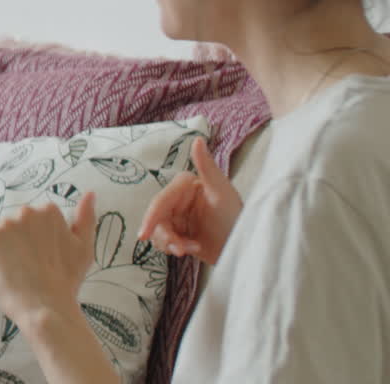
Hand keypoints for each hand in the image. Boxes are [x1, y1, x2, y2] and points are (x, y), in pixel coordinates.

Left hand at [0, 193, 96, 326]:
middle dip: (20, 245)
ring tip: (18, 273)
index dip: (37, 246)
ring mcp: (5, 224)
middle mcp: (25, 212)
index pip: (34, 224)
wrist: (45, 307)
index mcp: (49, 211)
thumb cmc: (66, 281)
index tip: (44, 261)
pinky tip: (4, 274)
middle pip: (15, 228)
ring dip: (4, 253)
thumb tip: (90, 193)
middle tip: (31, 269)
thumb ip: (86, 218)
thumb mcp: (84, 248)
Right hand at [137, 136, 241, 265]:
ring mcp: (177, 217)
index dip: (150, 218)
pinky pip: (164, 241)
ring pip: (158, 231)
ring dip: (171, 243)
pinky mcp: (179, 233)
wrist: (246, 246)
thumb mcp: (222, 191)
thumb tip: (198, 139)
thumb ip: (207, 166)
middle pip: (156, 218)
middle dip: (165, 235)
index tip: (144, 234)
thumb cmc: (237, 216)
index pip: (161, 201)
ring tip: (190, 249)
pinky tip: (192, 248)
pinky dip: (174, 248)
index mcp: (184, 185)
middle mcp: (177, 199)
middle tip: (178, 249)